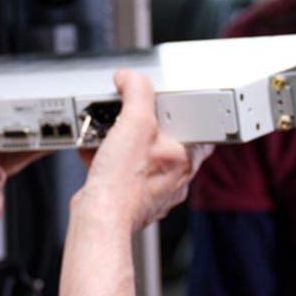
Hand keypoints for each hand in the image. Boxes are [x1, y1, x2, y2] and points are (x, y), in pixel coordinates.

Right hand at [79, 70, 211, 231]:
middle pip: (165, 140)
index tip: (167, 103)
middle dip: (144, 126)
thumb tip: (129, 78)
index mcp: (186, 159)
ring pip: (142, 157)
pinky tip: (96, 152)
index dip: (184, 112)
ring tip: (106, 134)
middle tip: (128, 117)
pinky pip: (124, 172)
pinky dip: (111, 160)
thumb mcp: (135, 121)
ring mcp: (152, 191)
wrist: (98, 218)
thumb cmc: (123, 183)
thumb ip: (136, 91)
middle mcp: (173, 178)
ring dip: (124, 143)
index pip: (200, 129)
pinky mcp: (130, 198)